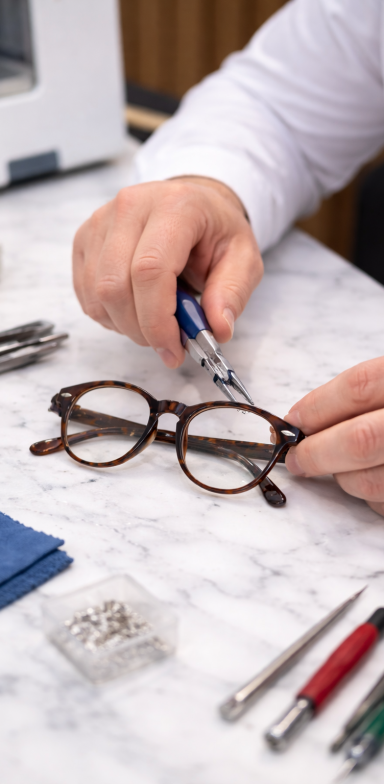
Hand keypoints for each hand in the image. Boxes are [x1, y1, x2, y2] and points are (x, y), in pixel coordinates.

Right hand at [72, 176, 261, 367]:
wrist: (194, 206)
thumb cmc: (215, 232)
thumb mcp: (244, 259)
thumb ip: (232, 294)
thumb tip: (217, 330)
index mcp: (175, 206)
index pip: (149, 270)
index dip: (156, 320)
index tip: (173, 350)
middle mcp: (131, 206)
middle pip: (115, 286)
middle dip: (140, 330)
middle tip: (167, 344)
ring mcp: (101, 220)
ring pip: (96, 294)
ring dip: (124, 325)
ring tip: (154, 321)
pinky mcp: (85, 238)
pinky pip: (86, 293)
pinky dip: (109, 315)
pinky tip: (135, 308)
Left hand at [285, 357, 383, 515]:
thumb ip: (361, 395)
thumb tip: (302, 421)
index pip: (358, 388)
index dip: (317, 406)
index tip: (292, 421)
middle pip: (359, 441)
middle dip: (316, 453)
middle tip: (295, 458)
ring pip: (369, 482)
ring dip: (342, 478)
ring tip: (338, 467)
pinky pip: (382, 504)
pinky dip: (367, 496)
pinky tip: (368, 478)